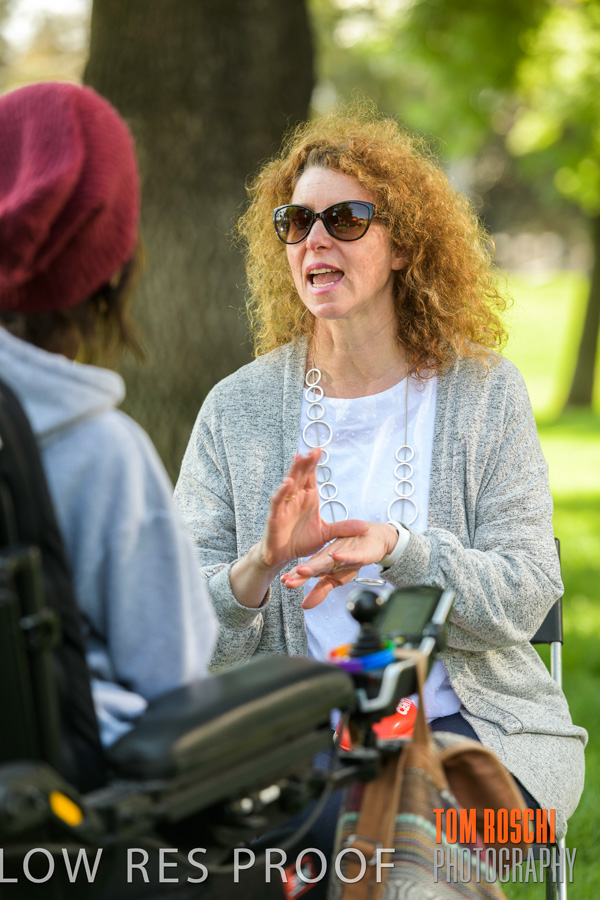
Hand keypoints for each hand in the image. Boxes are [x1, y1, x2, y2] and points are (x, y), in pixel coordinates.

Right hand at [257, 449, 368, 570]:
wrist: (283, 556)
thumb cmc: (301, 541)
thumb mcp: (326, 534)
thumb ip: (343, 528)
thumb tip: (366, 526)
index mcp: (308, 498)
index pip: (311, 476)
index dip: (314, 463)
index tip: (319, 449)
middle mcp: (296, 498)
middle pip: (301, 476)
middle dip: (306, 462)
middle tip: (314, 449)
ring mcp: (284, 506)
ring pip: (289, 484)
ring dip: (294, 471)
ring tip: (300, 457)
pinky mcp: (275, 516)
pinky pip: (277, 501)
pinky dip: (281, 492)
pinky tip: (287, 483)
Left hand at [281, 521, 398, 608]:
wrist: (373, 539)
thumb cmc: (351, 558)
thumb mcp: (336, 579)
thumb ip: (320, 591)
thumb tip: (304, 606)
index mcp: (323, 563)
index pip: (307, 571)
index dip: (296, 576)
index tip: (284, 582)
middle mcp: (330, 558)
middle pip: (314, 566)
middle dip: (301, 574)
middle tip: (288, 581)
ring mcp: (343, 553)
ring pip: (328, 560)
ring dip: (316, 565)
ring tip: (303, 570)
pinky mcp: (358, 552)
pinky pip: (350, 555)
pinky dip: (343, 556)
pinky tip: (336, 557)